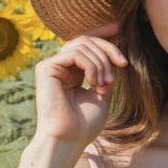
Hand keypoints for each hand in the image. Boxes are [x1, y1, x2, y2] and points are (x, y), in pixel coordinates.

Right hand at [33, 21, 128, 148]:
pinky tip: (95, 81)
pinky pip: (74, 53)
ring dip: (101, 61)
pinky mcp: (45, 68)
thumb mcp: (102, 95)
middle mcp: (60, 67)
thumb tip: (112, 58)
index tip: (118, 28)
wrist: (69, 139)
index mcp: (72, 73)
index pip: (85, 44)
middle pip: (86, 40)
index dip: (101, 34)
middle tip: (122, 65)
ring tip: (105, 83)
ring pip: (82, 44)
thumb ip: (105, 75)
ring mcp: (52, 66)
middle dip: (108, 49)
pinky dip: (90, 64)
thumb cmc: (84, 125)